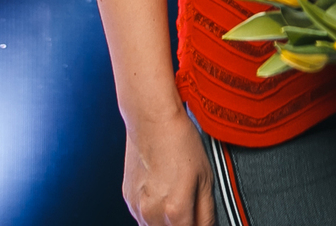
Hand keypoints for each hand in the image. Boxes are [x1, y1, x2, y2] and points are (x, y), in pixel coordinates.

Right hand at [123, 107, 215, 225]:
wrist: (152, 120)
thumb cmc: (179, 142)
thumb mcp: (206, 178)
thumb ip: (207, 212)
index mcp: (175, 210)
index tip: (200, 221)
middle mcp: (152, 213)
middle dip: (183, 225)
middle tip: (190, 209)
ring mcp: (137, 207)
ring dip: (167, 223)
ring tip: (176, 197)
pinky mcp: (128, 199)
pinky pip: (143, 217)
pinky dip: (153, 213)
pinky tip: (162, 192)